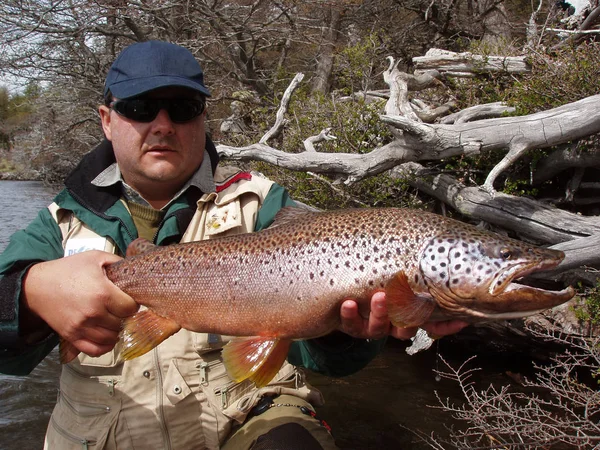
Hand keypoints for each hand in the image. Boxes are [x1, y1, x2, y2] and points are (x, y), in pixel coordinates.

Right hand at [22, 250, 138, 358]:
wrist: (37, 285)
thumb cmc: (67, 270)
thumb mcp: (94, 257)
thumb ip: (116, 261)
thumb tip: (132, 269)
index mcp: (103, 293)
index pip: (130, 308)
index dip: (132, 304)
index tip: (127, 300)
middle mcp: (93, 313)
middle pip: (121, 323)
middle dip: (123, 316)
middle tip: (118, 310)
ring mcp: (82, 327)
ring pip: (111, 338)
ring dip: (115, 331)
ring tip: (112, 321)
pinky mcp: (71, 336)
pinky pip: (95, 350)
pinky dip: (104, 347)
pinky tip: (106, 337)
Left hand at [339, 291, 467, 339]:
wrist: (344, 297)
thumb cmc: (376, 284)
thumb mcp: (397, 283)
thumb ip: (416, 279)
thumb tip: (443, 270)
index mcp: (406, 316)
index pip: (430, 324)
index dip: (445, 325)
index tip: (459, 320)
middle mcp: (391, 325)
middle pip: (405, 328)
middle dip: (408, 315)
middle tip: (412, 299)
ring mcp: (372, 326)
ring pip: (379, 328)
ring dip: (380, 313)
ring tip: (379, 297)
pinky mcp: (352, 326)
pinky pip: (351, 325)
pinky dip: (349, 315)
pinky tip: (349, 304)